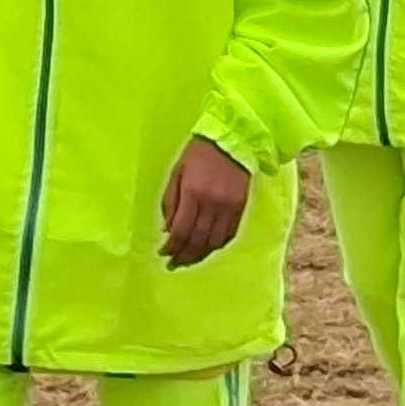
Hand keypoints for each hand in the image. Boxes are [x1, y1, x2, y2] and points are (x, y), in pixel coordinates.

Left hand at [159, 135, 249, 266]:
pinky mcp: (241, 208)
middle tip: (174, 265)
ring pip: (213, 241)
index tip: (163, 253)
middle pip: (197, 240)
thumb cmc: (198, 154)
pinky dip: (217, 245)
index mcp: (193, 193)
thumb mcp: (177, 172)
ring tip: (188, 261)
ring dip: (199, 255)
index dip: (172, 246)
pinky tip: (207, 249)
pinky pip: (229, 234)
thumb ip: (170, 201)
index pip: (181, 230)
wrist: (232, 140)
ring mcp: (228, 208)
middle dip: (183, 255)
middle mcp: (212, 204)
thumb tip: (168, 229)